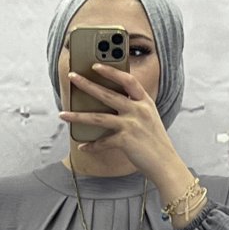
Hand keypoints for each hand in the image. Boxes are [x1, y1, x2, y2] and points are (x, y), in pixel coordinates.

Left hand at [60, 64, 178, 181]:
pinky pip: (103, 142)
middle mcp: (138, 110)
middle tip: (72, 77)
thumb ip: (135, 109)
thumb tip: (110, 106)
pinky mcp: (125, 141)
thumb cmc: (156, 143)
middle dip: (87, 84)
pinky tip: (82, 146)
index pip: (127, 80)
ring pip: (98, 118)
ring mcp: (131, 125)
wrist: (166, 164)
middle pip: (107, 94)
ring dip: (78, 116)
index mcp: (145, 102)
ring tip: (63, 114)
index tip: (96, 65)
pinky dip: (92, 146)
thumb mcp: (150, 119)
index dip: (111, 71)